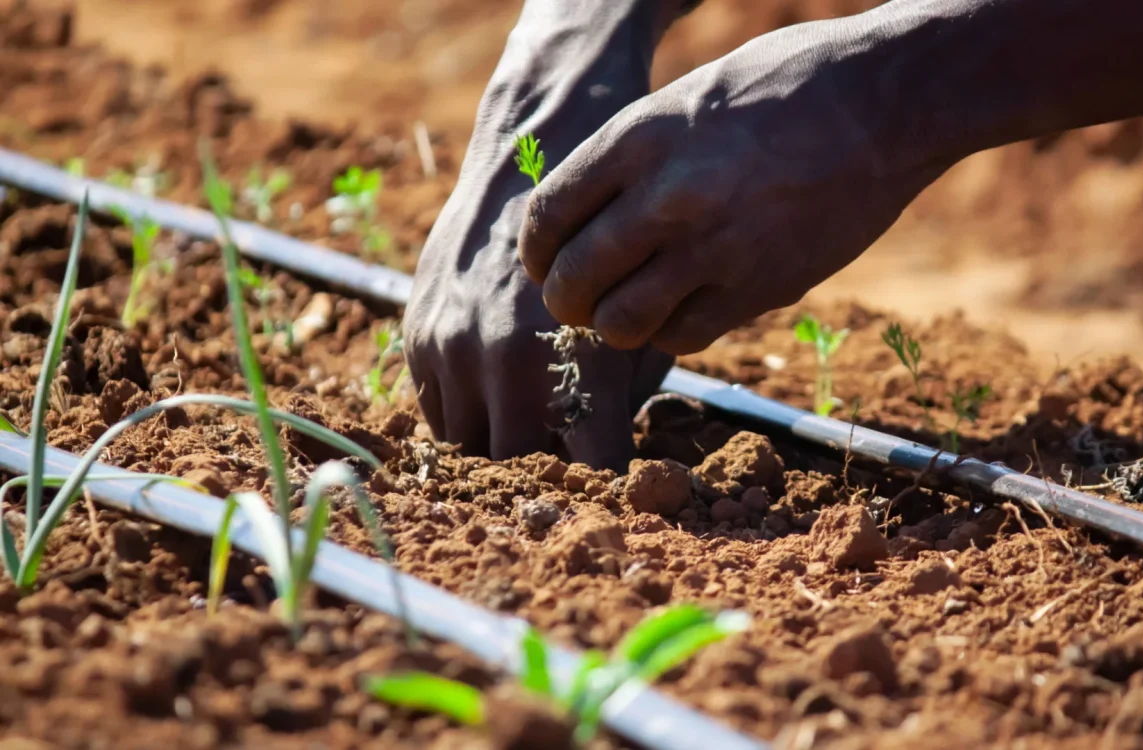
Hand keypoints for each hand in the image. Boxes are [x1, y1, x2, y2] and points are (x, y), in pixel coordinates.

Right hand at [404, 1, 677, 469]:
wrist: (540, 145)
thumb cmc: (611, 230)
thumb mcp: (640, 314)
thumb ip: (625, 393)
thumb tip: (617, 456)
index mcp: (574, 368)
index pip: (589, 473)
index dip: (607, 489)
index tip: (619, 491)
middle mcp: (505, 367)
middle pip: (518, 473)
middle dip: (546, 476)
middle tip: (569, 463)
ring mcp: (453, 349)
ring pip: (467, 449)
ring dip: (498, 448)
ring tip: (531, 430)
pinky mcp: (418, 332)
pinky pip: (434, 410)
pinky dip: (465, 414)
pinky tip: (496, 393)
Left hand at [517, 0, 1142, 354]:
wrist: (890, 101)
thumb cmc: (789, 85)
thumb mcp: (691, 95)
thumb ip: (634, 155)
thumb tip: (589, 213)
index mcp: (641, 137)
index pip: (547, 217)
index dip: (536, 252)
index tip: (546, 261)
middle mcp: (669, 196)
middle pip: (575, 279)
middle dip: (564, 301)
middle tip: (576, 302)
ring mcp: (717, 247)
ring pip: (622, 323)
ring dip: (612, 327)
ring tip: (624, 315)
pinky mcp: (762, 286)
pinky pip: (684, 335)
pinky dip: (668, 335)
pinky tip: (680, 312)